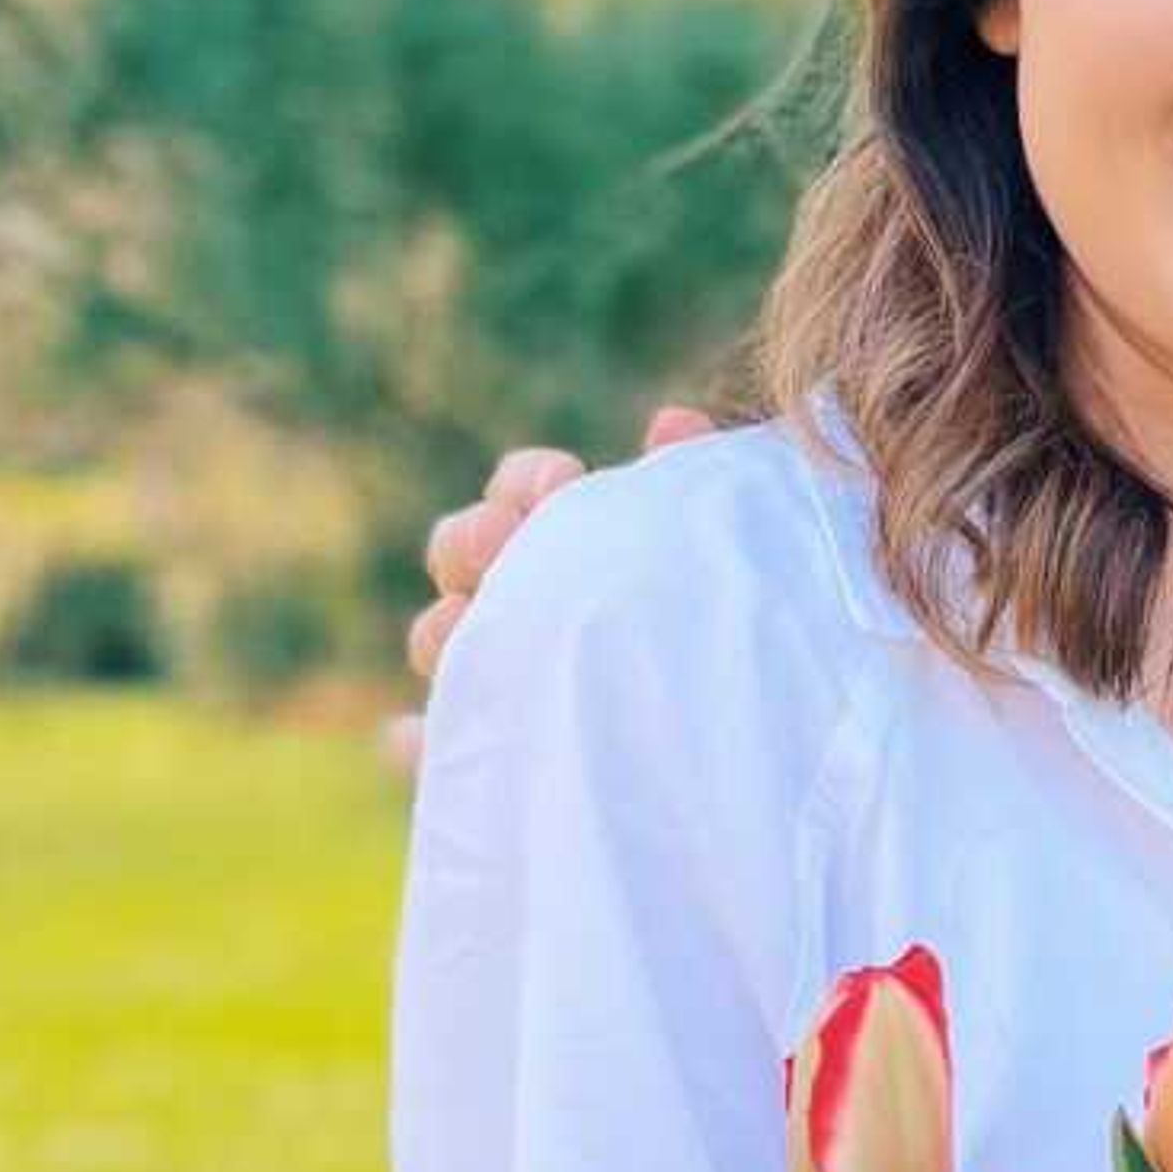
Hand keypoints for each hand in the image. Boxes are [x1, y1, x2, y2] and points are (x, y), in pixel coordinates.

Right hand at [383, 402, 715, 770]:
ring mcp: (504, 672)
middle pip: (460, 556)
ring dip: (445, 628)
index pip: (519, 491)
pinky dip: (417, 737)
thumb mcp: (729, 549)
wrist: (758, 737)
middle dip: (473, 539)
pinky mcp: (502, 749)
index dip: (528, 480)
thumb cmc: (735, 623)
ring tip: (470, 627)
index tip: (567, 480)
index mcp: (570, 540)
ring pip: (439, 641)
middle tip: (504, 540)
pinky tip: (414, 734)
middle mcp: (525, 601)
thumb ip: (694, 485)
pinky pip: (436, 746)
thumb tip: (670, 422)